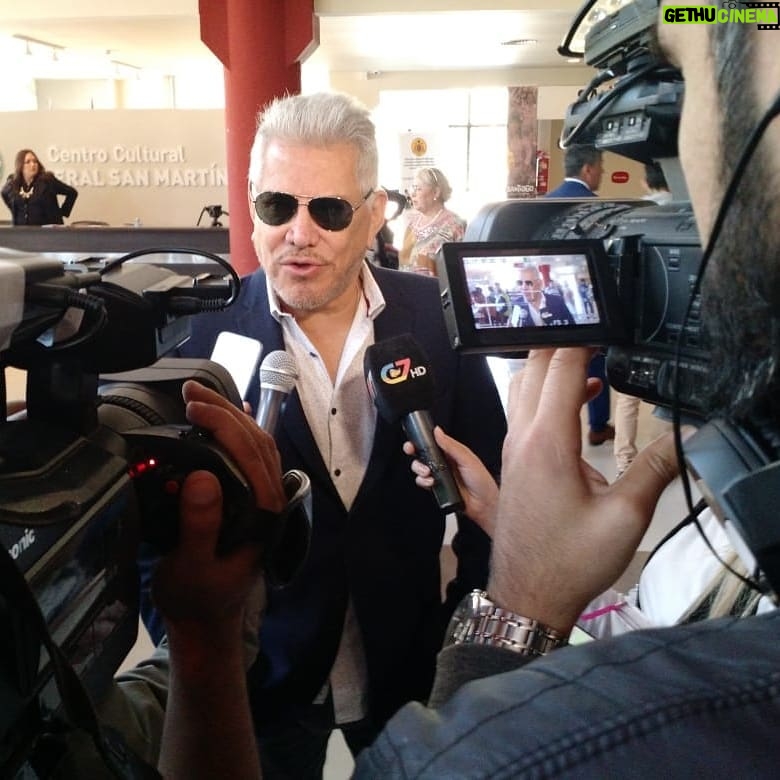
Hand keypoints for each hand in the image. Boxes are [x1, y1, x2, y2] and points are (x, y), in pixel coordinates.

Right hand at [151, 380, 284, 639]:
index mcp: (263, 512)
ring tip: (198, 397)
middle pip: (257, 441)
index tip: (193, 406)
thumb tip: (202, 476)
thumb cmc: (199, 597)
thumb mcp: (192, 567)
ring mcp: (262, 499)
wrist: (206, 619)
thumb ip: (200, 525)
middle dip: (225, 411)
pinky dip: (239, 432)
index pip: (250, 454)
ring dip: (231, 416)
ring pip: (256, 445)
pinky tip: (229, 417)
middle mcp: (269, 500)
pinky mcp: (249, 500)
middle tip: (190, 391)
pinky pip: (250, 457)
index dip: (224, 424)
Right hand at [403, 426, 498, 532]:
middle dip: (414, 453)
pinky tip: (431, 483)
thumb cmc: (482, 480)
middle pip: (422, 454)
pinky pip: (423, 482)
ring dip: (419, 468)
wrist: (484, 504)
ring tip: (428, 472)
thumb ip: (451, 446)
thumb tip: (437, 431)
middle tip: (413, 452)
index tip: (414, 440)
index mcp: (451, 452)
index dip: (421, 440)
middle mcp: (444, 463)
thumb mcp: (467, 459)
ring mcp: (439, 476)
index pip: (433, 443)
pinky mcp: (437, 488)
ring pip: (420, 468)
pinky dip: (423, 482)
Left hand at [488, 348, 680, 633]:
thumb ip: (656, 468)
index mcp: (546, 442)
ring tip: (587, 359)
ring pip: (522, 388)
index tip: (603, 324)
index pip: (559, 369)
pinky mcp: (514, 463)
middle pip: (532, 368)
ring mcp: (512, 450)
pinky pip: (523, 411)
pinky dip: (545, 393)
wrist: (528, 594)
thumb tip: (686, 433)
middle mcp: (521, 438)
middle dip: (560, 343)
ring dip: (548, 367)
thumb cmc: (570, 560)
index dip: (582, 340)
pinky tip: (577, 401)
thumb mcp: (625, 516)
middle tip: (593, 332)